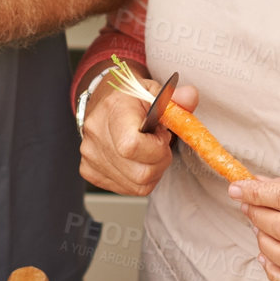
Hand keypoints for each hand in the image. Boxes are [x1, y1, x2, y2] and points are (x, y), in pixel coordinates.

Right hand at [78, 71, 199, 197]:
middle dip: (160, 162)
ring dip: (152, 171)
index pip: (132, 146)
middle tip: (158, 143)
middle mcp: (96, 133)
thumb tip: (190, 97)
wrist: (104, 100)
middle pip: (140, 173)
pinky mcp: (89, 170)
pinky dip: (138, 178)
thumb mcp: (156, 92)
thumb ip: (176, 98)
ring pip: (136, 186)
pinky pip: (126, 189)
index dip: (156, 148)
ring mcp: (90, 154)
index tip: (161, 135)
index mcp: (114, 109)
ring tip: (147, 150)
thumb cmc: (132, 98)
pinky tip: (136, 159)